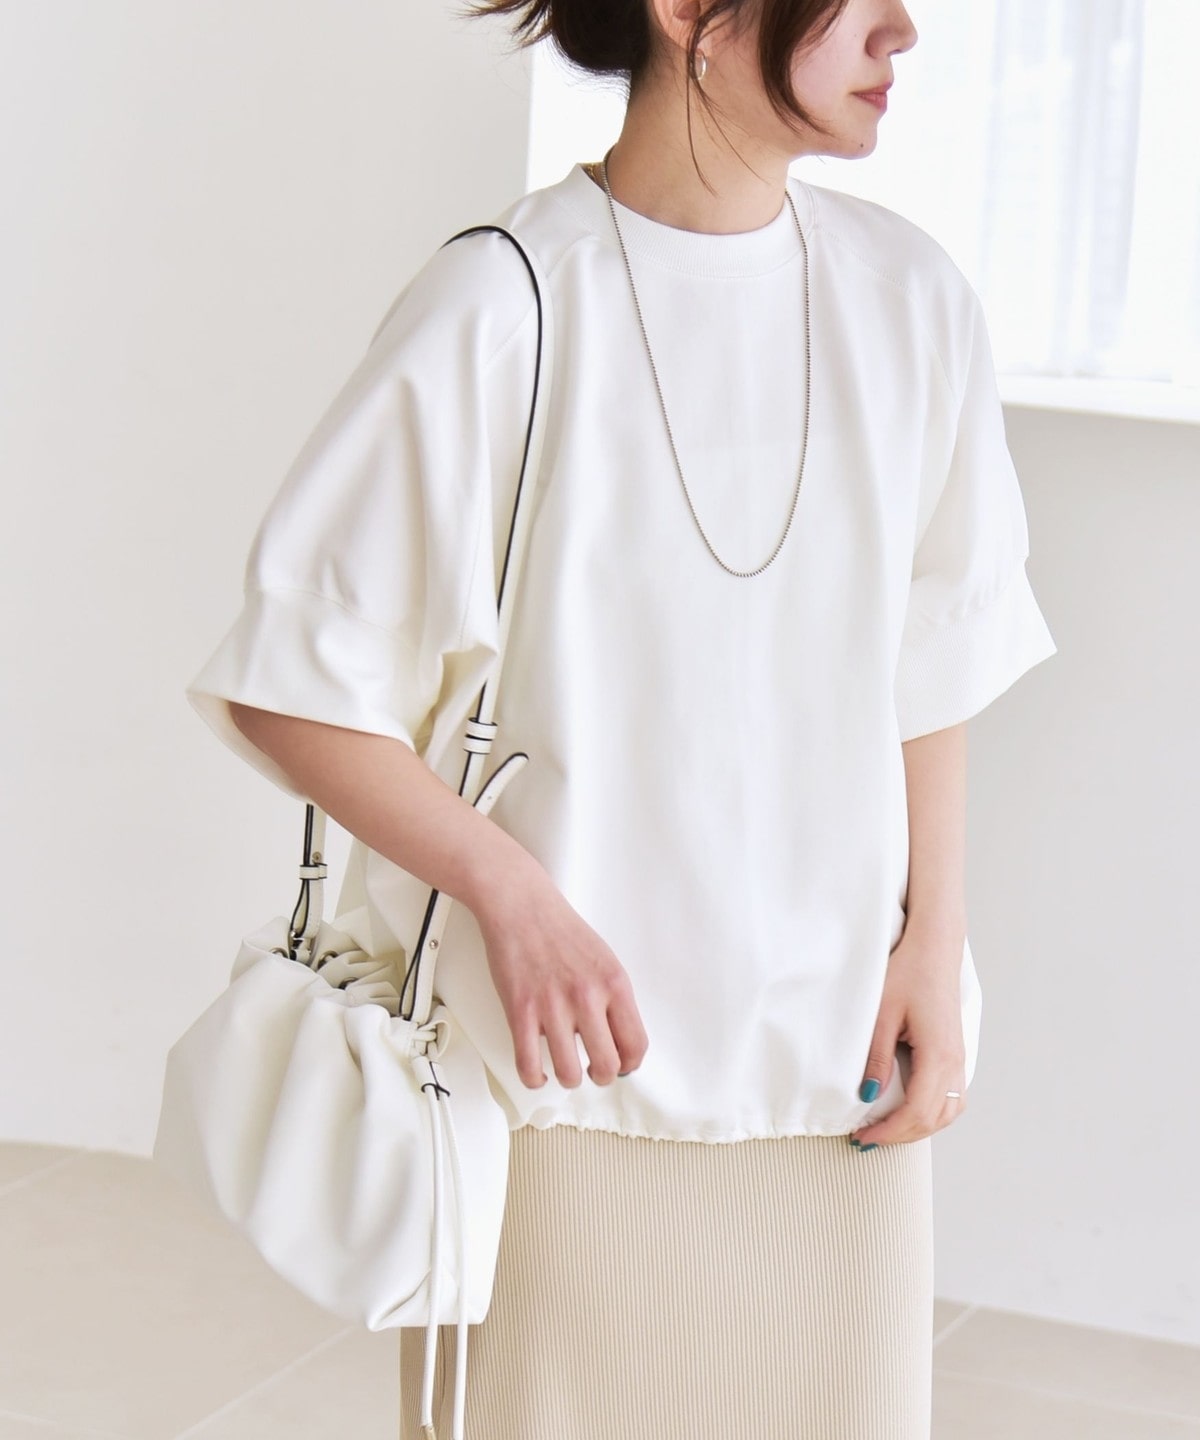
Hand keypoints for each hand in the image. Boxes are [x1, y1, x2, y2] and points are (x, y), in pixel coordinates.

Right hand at [471, 864, 648, 1090]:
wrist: (521, 905)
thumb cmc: (561, 930)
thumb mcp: (604, 959)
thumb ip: (614, 999)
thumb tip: (619, 1042)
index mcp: (614, 983)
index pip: (636, 1044)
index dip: (630, 1064)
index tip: (621, 1065)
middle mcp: (587, 997)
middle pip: (607, 1065)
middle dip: (601, 1076)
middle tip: (593, 1070)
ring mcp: (552, 1006)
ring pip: (569, 1073)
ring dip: (569, 1079)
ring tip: (565, 1069)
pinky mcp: (520, 1011)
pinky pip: (529, 1065)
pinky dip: (534, 1079)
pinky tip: (537, 1073)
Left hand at [850, 925, 966, 1147]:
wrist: (934, 947)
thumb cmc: (907, 973)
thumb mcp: (881, 1014)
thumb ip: (876, 1057)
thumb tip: (868, 1096)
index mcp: (939, 1055)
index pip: (917, 1113)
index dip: (889, 1132)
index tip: (862, 1138)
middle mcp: (956, 1062)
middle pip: (934, 1120)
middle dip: (900, 1136)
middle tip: (866, 1140)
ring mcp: (959, 1058)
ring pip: (948, 1112)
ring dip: (918, 1128)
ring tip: (886, 1130)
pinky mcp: (956, 1053)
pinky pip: (951, 1097)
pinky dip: (931, 1113)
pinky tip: (908, 1110)